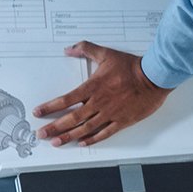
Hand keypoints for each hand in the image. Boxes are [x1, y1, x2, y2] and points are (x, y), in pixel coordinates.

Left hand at [33, 41, 171, 146]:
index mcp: (92, 87)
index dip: (50, 107)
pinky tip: (82, 143)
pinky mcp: (122, 121)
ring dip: (69, 136)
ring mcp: (110, 114)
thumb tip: (69, 48)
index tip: (38, 112)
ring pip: (85, 128)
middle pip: (72, 118)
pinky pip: (105, 133)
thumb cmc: (132, 66)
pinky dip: (93, 139)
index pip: (65, 99)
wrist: (155, 77)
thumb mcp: (106, 53)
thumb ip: (85, 49)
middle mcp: (99, 103)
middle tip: (41, 134)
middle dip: (54, 127)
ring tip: (57, 142)